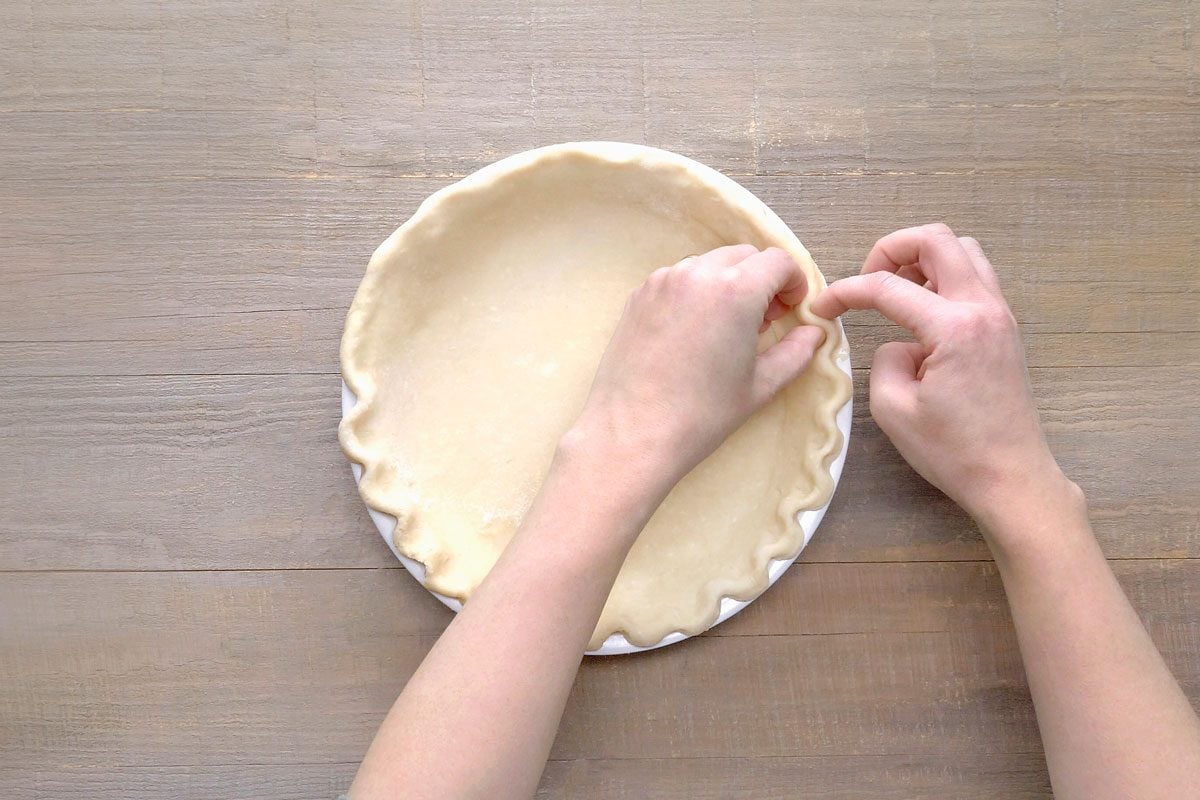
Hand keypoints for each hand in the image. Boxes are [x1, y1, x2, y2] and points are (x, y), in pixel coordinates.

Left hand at [565, 245, 823, 495]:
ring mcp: (663, 281)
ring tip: (726, 328)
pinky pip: (679, 278)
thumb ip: (796, 352)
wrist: (631, 433)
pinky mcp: (639, 295)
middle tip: (763, 321)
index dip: (793, 282)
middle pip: (744, 255)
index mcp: (736, 290)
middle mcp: (698, 274)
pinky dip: (696, 291)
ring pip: (710, 263)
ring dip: (728, 282)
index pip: (778, 261)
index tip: (791, 309)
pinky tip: (694, 332)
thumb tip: (813, 334)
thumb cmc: (700, 415)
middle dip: (762, 280)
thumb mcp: (760, 386)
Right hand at [811, 224, 1071, 529]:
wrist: (1011, 477)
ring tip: (897, 292)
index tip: (823, 307)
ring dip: (923, 259)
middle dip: (891, 249)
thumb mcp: (894, 409)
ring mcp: (1000, 315)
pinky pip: (974, 277)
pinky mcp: (1004, 328)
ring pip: (963, 251)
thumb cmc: (953, 452)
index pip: (889, 287)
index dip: (847, 291)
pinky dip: (943, 278)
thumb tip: (901, 344)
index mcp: (954, 328)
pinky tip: (922, 312)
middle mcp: (983, 309)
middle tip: (868, 281)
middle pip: (937, 239)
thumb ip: (885, 360)